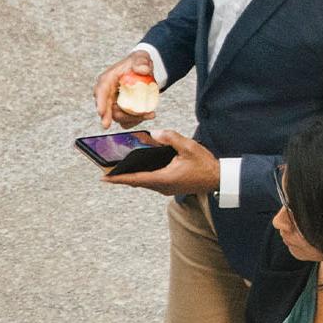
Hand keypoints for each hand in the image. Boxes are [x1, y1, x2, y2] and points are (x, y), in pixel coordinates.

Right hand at [93, 48, 156, 126]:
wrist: (144, 71)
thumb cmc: (138, 63)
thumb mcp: (141, 58)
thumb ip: (141, 62)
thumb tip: (143, 70)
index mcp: (107, 80)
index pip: (101, 91)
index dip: (101, 103)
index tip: (101, 113)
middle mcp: (108, 94)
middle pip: (107, 109)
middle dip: (108, 118)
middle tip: (116, 123)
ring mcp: (115, 104)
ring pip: (119, 117)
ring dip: (133, 118)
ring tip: (150, 113)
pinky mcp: (123, 111)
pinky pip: (128, 121)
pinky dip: (138, 120)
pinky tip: (149, 114)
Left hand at [101, 127, 219, 197]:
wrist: (218, 179)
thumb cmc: (204, 164)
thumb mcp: (188, 146)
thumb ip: (170, 138)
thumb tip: (154, 134)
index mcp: (163, 178)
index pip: (135, 179)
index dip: (119, 178)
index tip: (104, 178)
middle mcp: (162, 186)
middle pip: (136, 182)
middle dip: (121, 177)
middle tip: (106, 172)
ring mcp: (166, 188)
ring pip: (143, 183)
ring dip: (131, 177)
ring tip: (119, 170)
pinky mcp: (170, 186)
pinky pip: (151, 182)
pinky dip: (142, 176)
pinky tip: (139, 169)